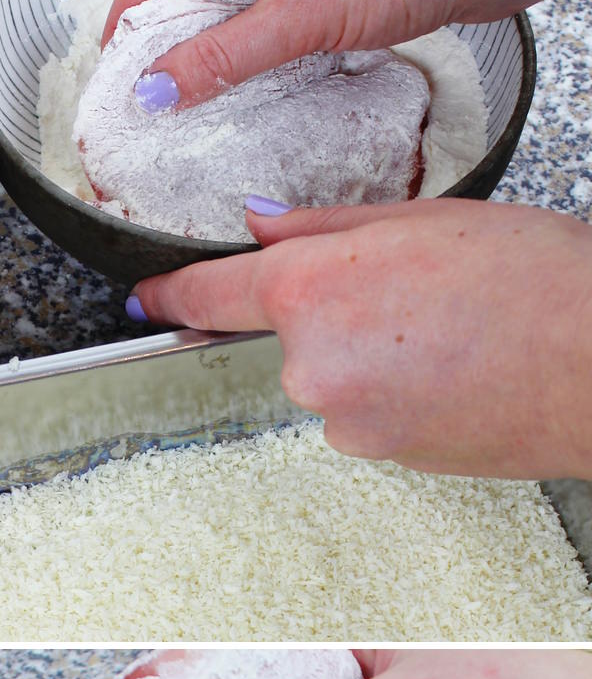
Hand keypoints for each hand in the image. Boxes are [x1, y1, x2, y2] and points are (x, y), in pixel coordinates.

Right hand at [103, 0, 591, 104]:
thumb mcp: (303, 16)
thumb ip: (224, 57)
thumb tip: (159, 90)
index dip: (132, 25)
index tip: (117, 83)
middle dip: (169, 44)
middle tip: (151, 106)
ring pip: (228, 5)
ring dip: (214, 51)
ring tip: (196, 105)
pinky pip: (265, 15)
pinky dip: (251, 50)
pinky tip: (247, 87)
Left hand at [128, 199, 591, 483]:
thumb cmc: (532, 282)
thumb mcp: (421, 220)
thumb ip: (324, 227)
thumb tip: (262, 227)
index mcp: (313, 289)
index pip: (210, 296)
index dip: (171, 296)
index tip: (147, 301)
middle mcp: (314, 367)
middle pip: (292, 334)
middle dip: (338, 310)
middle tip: (415, 288)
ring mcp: (347, 422)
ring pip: (336, 375)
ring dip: (375, 353)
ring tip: (451, 329)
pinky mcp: (383, 458)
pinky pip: (371, 412)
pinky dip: (401, 389)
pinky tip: (456, 369)